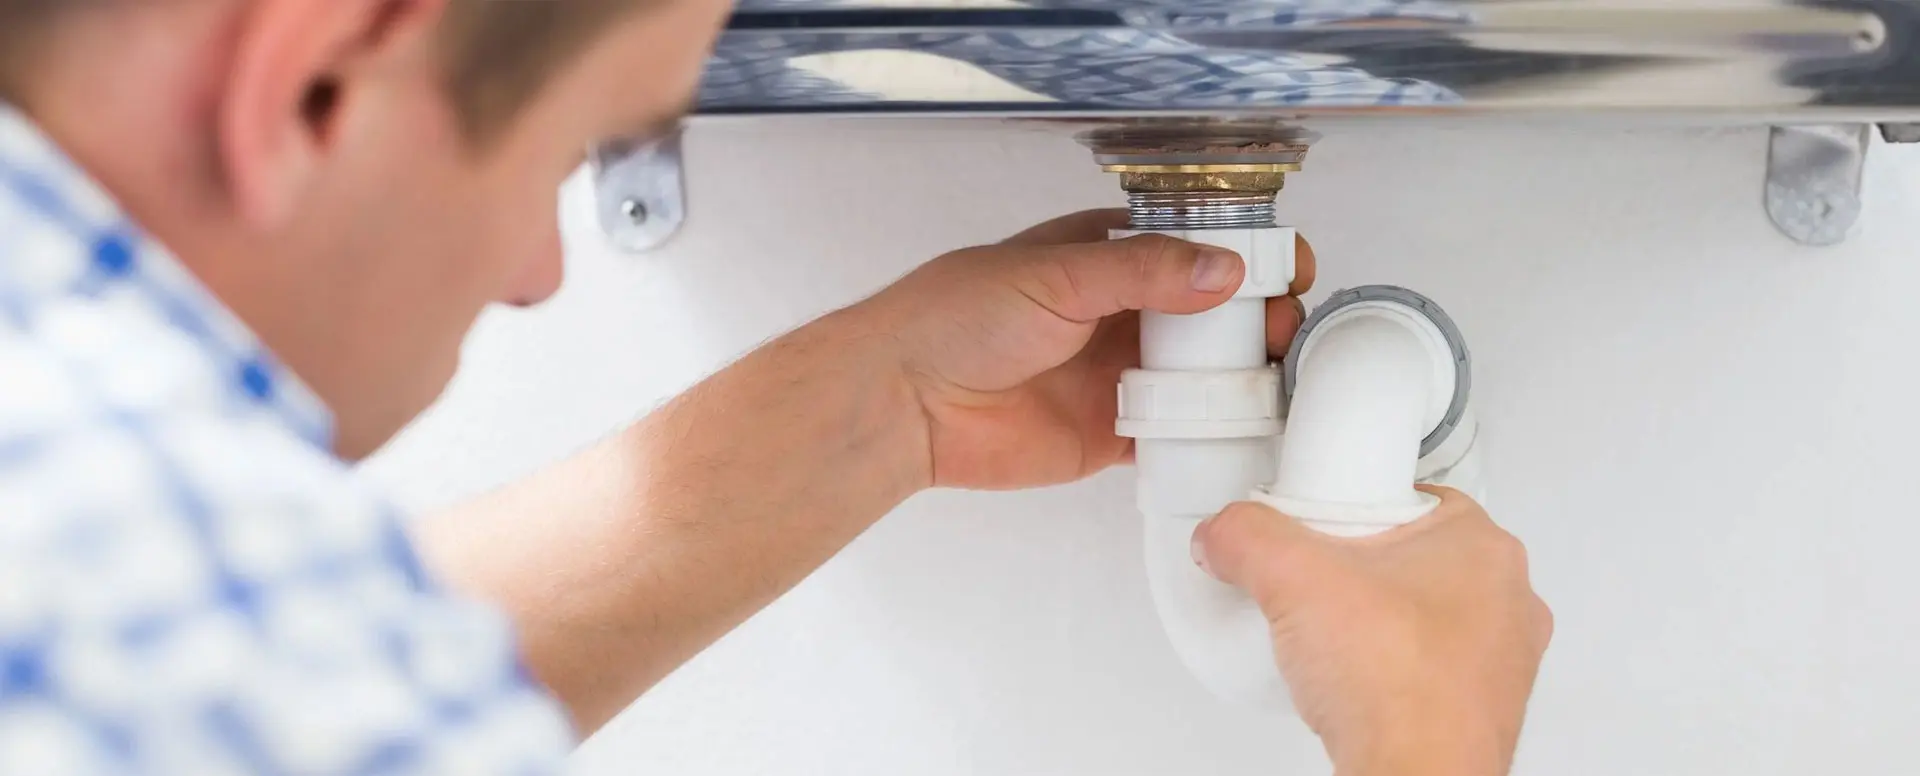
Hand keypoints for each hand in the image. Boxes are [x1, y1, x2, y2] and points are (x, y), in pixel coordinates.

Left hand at [852, 209, 1315, 489]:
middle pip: (1214, 316)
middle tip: (1285, 334)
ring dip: (1246, 378)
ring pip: (1205, 376)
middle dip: (1260, 321)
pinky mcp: (1111, 435)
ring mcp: (1120, 375)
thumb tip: (1226, 271)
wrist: (904, 401)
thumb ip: (1144, 272)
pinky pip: (1177, 434)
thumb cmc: (957, 318)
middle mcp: (1121, 314)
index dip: (1248, 257)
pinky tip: (1250, 433)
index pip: (1196, 248)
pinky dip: (1213, 434)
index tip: (1290, 270)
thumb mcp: (1058, 275)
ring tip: (1281, 382)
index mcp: (1107, 256)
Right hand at [1193, 488, 1551, 775]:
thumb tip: (1225, 533)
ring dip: (1379, 623)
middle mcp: (1509, 599)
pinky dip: (1392, 672)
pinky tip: (1355, 682)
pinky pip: (1429, 669)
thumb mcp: (1291, 578)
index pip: (1411, 497)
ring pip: (1424, 614)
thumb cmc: (1398, 689)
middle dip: (1361, 569)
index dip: (1354, 507)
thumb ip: (1246, 537)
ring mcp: (1503, 657)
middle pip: (1413, 556)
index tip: (1320, 527)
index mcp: (1485, 545)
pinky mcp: (1484, 706)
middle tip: (1317, 584)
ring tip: (1331, 638)